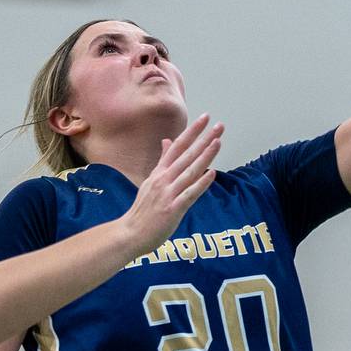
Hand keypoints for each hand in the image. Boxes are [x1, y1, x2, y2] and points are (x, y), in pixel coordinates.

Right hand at [120, 115, 222, 254]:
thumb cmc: (143, 210)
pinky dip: (200, 183)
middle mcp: (163, 180)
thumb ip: (162, 161)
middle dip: (204, 139)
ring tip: (218, 142)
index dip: (191, 132)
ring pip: (189, 171)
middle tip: (219, 125)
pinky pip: (189, 194)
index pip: (177, 147)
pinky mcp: (172, 209)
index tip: (205, 118)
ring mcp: (168, 194)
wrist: (131, 233)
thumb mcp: (150, 181)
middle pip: (186, 155)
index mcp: (159, 172)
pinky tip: (211, 173)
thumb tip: (167, 140)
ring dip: (205, 156)